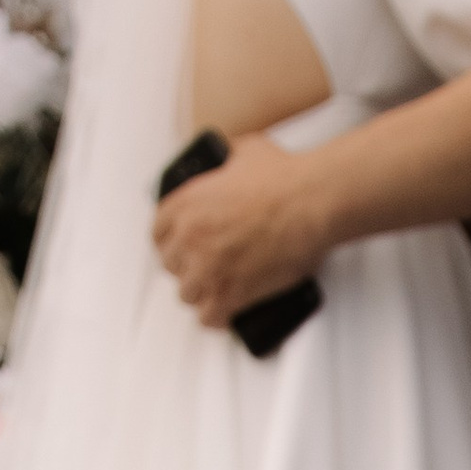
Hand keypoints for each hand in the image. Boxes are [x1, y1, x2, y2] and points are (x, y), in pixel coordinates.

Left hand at [152, 136, 330, 327]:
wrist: (312, 203)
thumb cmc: (285, 177)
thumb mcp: (244, 152)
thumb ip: (225, 162)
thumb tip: (227, 162)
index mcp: (186, 203)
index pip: (159, 232)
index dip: (171, 242)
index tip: (181, 247)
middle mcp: (189, 237)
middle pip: (172, 265)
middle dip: (188, 266)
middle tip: (207, 266)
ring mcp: (207, 268)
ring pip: (187, 294)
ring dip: (202, 292)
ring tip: (219, 289)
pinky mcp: (230, 294)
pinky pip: (209, 317)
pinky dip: (218, 316)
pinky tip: (228, 310)